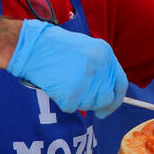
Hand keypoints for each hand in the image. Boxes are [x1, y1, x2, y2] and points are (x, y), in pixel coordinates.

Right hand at [7, 20, 127, 118]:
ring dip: (77, 100)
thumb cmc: (56, 47)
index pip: (121, 83)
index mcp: (106, 54)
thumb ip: (101, 68)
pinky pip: (71, 107)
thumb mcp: (87, 48)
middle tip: (83, 100)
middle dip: (97, 104)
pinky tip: (57, 86)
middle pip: (106, 98)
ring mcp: (87, 81)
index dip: (117, 98)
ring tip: (65, 83)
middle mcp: (100, 67)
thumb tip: (108, 92)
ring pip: (89, 104)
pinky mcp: (72, 93)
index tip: (108, 108)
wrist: (33, 46)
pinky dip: (63, 101)